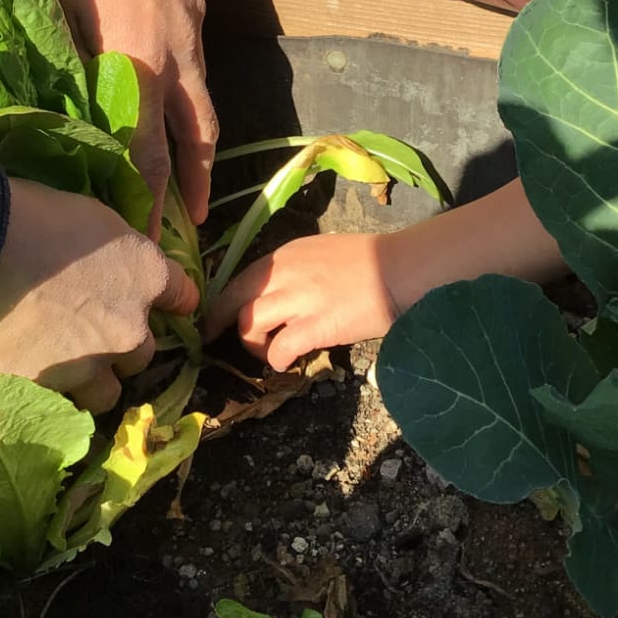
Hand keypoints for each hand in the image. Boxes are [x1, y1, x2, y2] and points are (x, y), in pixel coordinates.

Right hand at [0, 177, 198, 412]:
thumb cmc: (30, 216)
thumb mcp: (88, 214)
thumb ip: (112, 250)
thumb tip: (107, 260)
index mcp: (145, 275)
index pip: (182, 295)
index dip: (173, 299)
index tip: (169, 302)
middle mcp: (128, 329)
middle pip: (142, 352)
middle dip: (122, 343)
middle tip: (91, 328)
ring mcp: (87, 367)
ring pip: (105, 391)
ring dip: (92, 379)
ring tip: (62, 364)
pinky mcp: (46, 391)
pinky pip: (55, 403)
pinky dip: (46, 390)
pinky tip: (25, 372)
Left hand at [28, 0, 217, 232]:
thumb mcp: (53, 9)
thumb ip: (67, 67)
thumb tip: (65, 113)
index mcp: (134, 61)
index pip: (146, 152)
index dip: (146, 201)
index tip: (144, 239)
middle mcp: (174, 53)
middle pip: (195, 136)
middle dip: (193, 185)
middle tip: (191, 224)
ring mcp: (191, 25)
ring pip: (203, 98)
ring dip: (198, 142)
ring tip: (190, 172)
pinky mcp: (194, 0)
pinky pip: (199, 61)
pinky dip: (192, 91)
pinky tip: (176, 91)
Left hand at [204, 180, 568, 369]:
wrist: (404, 268)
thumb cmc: (375, 261)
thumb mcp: (325, 253)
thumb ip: (298, 270)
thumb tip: (284, 294)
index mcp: (286, 253)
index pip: (240, 276)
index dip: (224, 299)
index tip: (219, 314)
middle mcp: (283, 272)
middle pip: (231, 299)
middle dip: (217, 322)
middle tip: (212, 340)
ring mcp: (297, 299)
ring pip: (248, 325)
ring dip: (251, 345)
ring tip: (264, 354)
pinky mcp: (313, 326)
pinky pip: (277, 350)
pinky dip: (276, 361)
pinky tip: (288, 364)